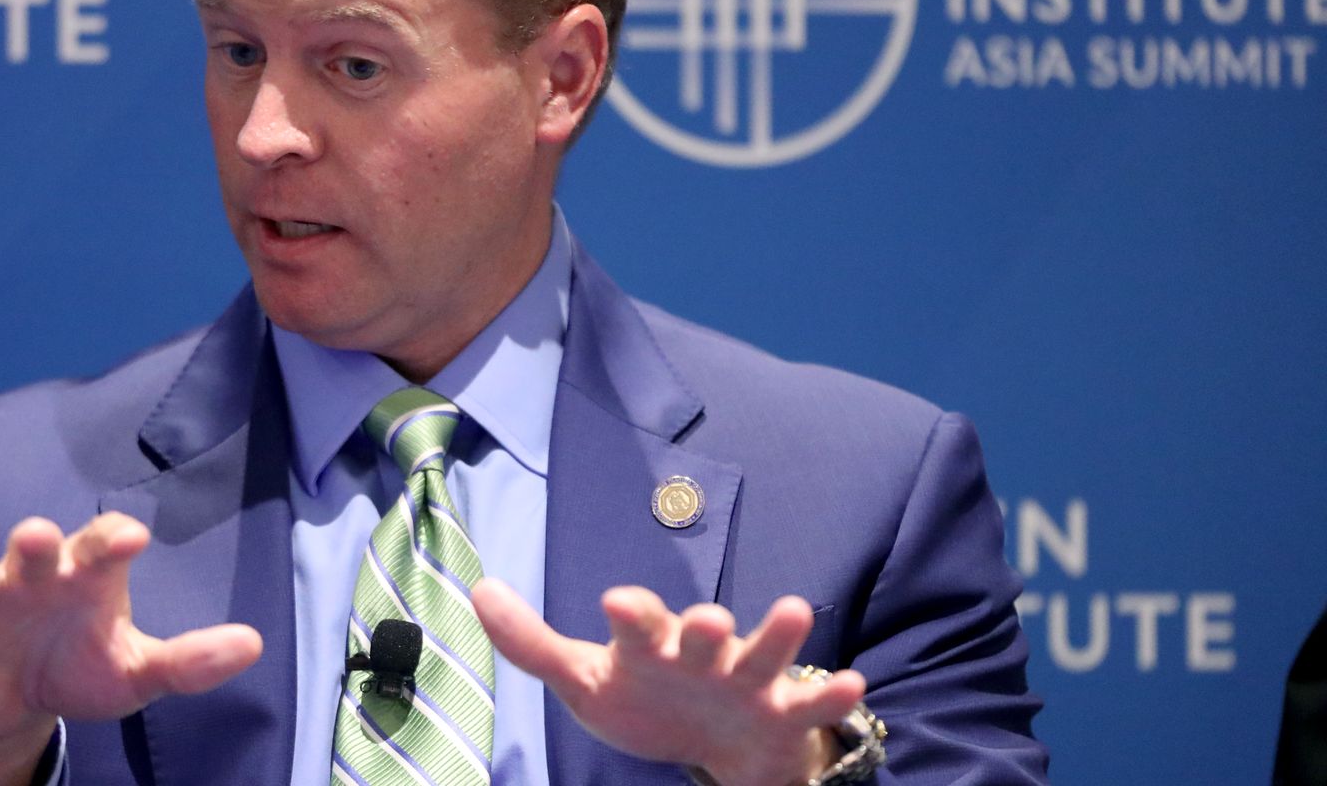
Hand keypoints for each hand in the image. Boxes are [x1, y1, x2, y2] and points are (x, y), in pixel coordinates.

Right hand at [0, 513, 262, 785]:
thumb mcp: (135, 673)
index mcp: (86, 577)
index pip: (102, 545)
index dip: (112, 538)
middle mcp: (36, 575)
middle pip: (35, 546)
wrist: (12, 703)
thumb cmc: (78, 668)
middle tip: (35, 535)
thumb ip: (189, 661)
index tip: (132, 538)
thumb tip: (253, 644)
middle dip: (33, 540)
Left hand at [472, 581, 862, 785]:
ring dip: (778, 636)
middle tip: (708, 620)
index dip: (631, 613)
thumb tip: (479, 590)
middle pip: (704, 633)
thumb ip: (531, 643)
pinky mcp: (781, 712)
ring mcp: (745, 680)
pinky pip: (808, 702)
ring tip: (793, 611)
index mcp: (651, 643)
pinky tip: (853, 682)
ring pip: (764, 654)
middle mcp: (701, 653)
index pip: (638, 622)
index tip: (616, 603)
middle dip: (706, 627)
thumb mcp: (581, 678)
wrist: (710, 742)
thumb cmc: (643, 698)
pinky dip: (829, 694)